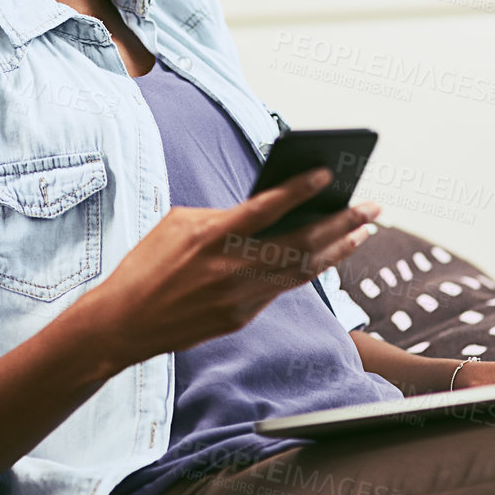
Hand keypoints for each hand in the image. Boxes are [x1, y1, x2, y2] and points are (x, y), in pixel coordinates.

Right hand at [77, 168, 381, 371]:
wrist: (124, 322)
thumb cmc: (147, 263)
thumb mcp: (177, 224)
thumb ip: (222, 216)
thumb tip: (265, 211)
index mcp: (210, 236)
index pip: (265, 208)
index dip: (299, 190)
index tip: (327, 173)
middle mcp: (230, 267)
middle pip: (300, 244)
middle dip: (342, 223)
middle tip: (370, 207)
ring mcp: (239, 297)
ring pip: (302, 271)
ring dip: (337, 249)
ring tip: (362, 231)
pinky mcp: (241, 318)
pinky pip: (281, 288)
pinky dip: (307, 269)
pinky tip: (326, 255)